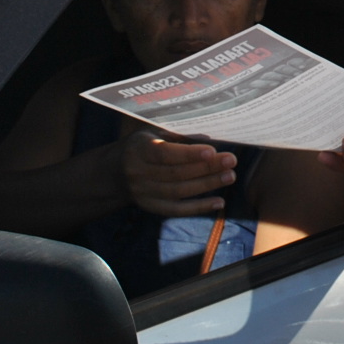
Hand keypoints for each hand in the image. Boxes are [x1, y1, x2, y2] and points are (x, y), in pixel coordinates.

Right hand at [120, 131, 234, 217]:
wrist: (112, 172)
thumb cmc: (141, 146)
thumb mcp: (152, 133)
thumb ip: (178, 136)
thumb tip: (210, 136)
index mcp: (139, 149)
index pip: (165, 154)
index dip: (188, 154)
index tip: (212, 151)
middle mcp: (138, 173)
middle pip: (176, 174)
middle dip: (206, 168)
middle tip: (231, 161)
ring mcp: (143, 193)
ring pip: (178, 192)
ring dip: (206, 185)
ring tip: (229, 176)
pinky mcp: (150, 207)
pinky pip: (176, 210)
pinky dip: (198, 207)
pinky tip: (219, 202)